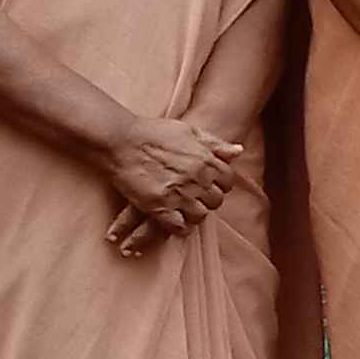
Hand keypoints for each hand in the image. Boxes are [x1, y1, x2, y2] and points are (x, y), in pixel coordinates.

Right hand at [100, 111, 238, 234]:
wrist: (121, 140)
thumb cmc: (154, 132)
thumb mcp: (189, 130)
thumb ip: (215, 143)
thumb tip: (238, 151)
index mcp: (206, 160)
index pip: (228, 181)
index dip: (220, 183)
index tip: (210, 183)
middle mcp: (196, 179)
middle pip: (216, 200)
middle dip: (208, 199)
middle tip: (197, 197)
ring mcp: (179, 194)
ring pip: (200, 215)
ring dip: (195, 214)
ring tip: (186, 209)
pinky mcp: (159, 207)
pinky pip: (179, 227)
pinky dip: (179, 227)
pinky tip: (174, 221)